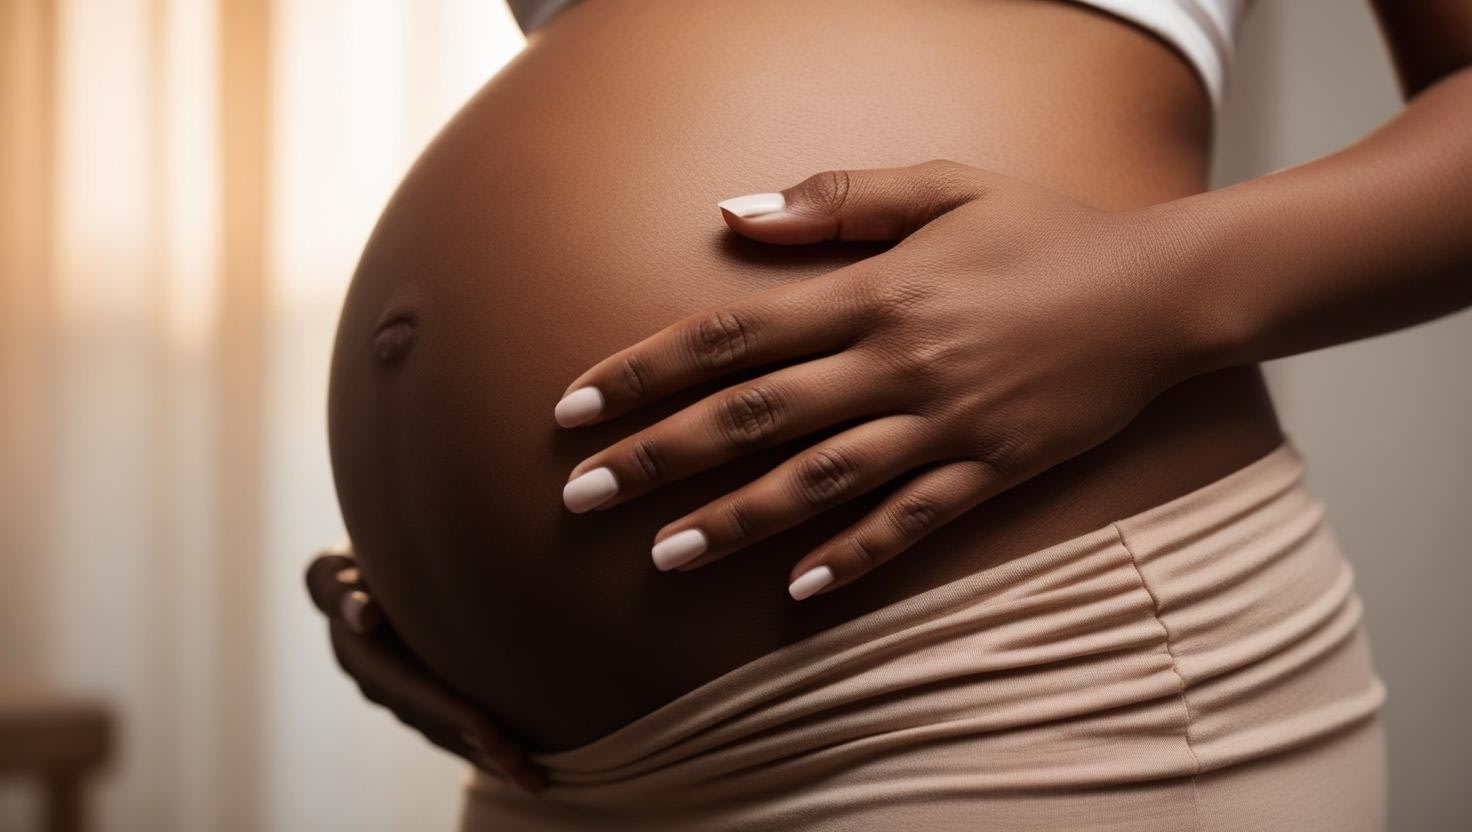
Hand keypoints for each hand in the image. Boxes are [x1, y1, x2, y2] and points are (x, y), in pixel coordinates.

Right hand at [304, 547, 546, 792]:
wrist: (351, 576)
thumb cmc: (351, 563)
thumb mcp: (334, 572)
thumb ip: (339, 589)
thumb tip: (364, 615)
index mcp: (361, 656)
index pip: (413, 692)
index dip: (452, 714)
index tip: (489, 734)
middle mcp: (380, 686)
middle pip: (439, 724)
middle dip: (483, 747)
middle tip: (527, 769)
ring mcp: (399, 697)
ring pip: (450, 735)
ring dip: (492, 758)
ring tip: (534, 778)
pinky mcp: (418, 698)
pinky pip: (453, 730)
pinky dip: (487, 749)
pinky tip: (521, 764)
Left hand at [552, 160, 1212, 598]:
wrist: (1161, 291)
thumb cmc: (1045, 230)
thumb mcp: (945, 185)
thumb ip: (837, 199)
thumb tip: (733, 214)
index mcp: (873, 292)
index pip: (729, 334)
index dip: (643, 370)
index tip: (574, 404)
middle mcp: (895, 363)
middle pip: (753, 417)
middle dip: (658, 457)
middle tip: (580, 495)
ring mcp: (944, 423)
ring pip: (819, 482)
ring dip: (735, 521)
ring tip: (662, 555)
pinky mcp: (992, 470)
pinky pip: (912, 522)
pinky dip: (855, 557)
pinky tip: (800, 592)